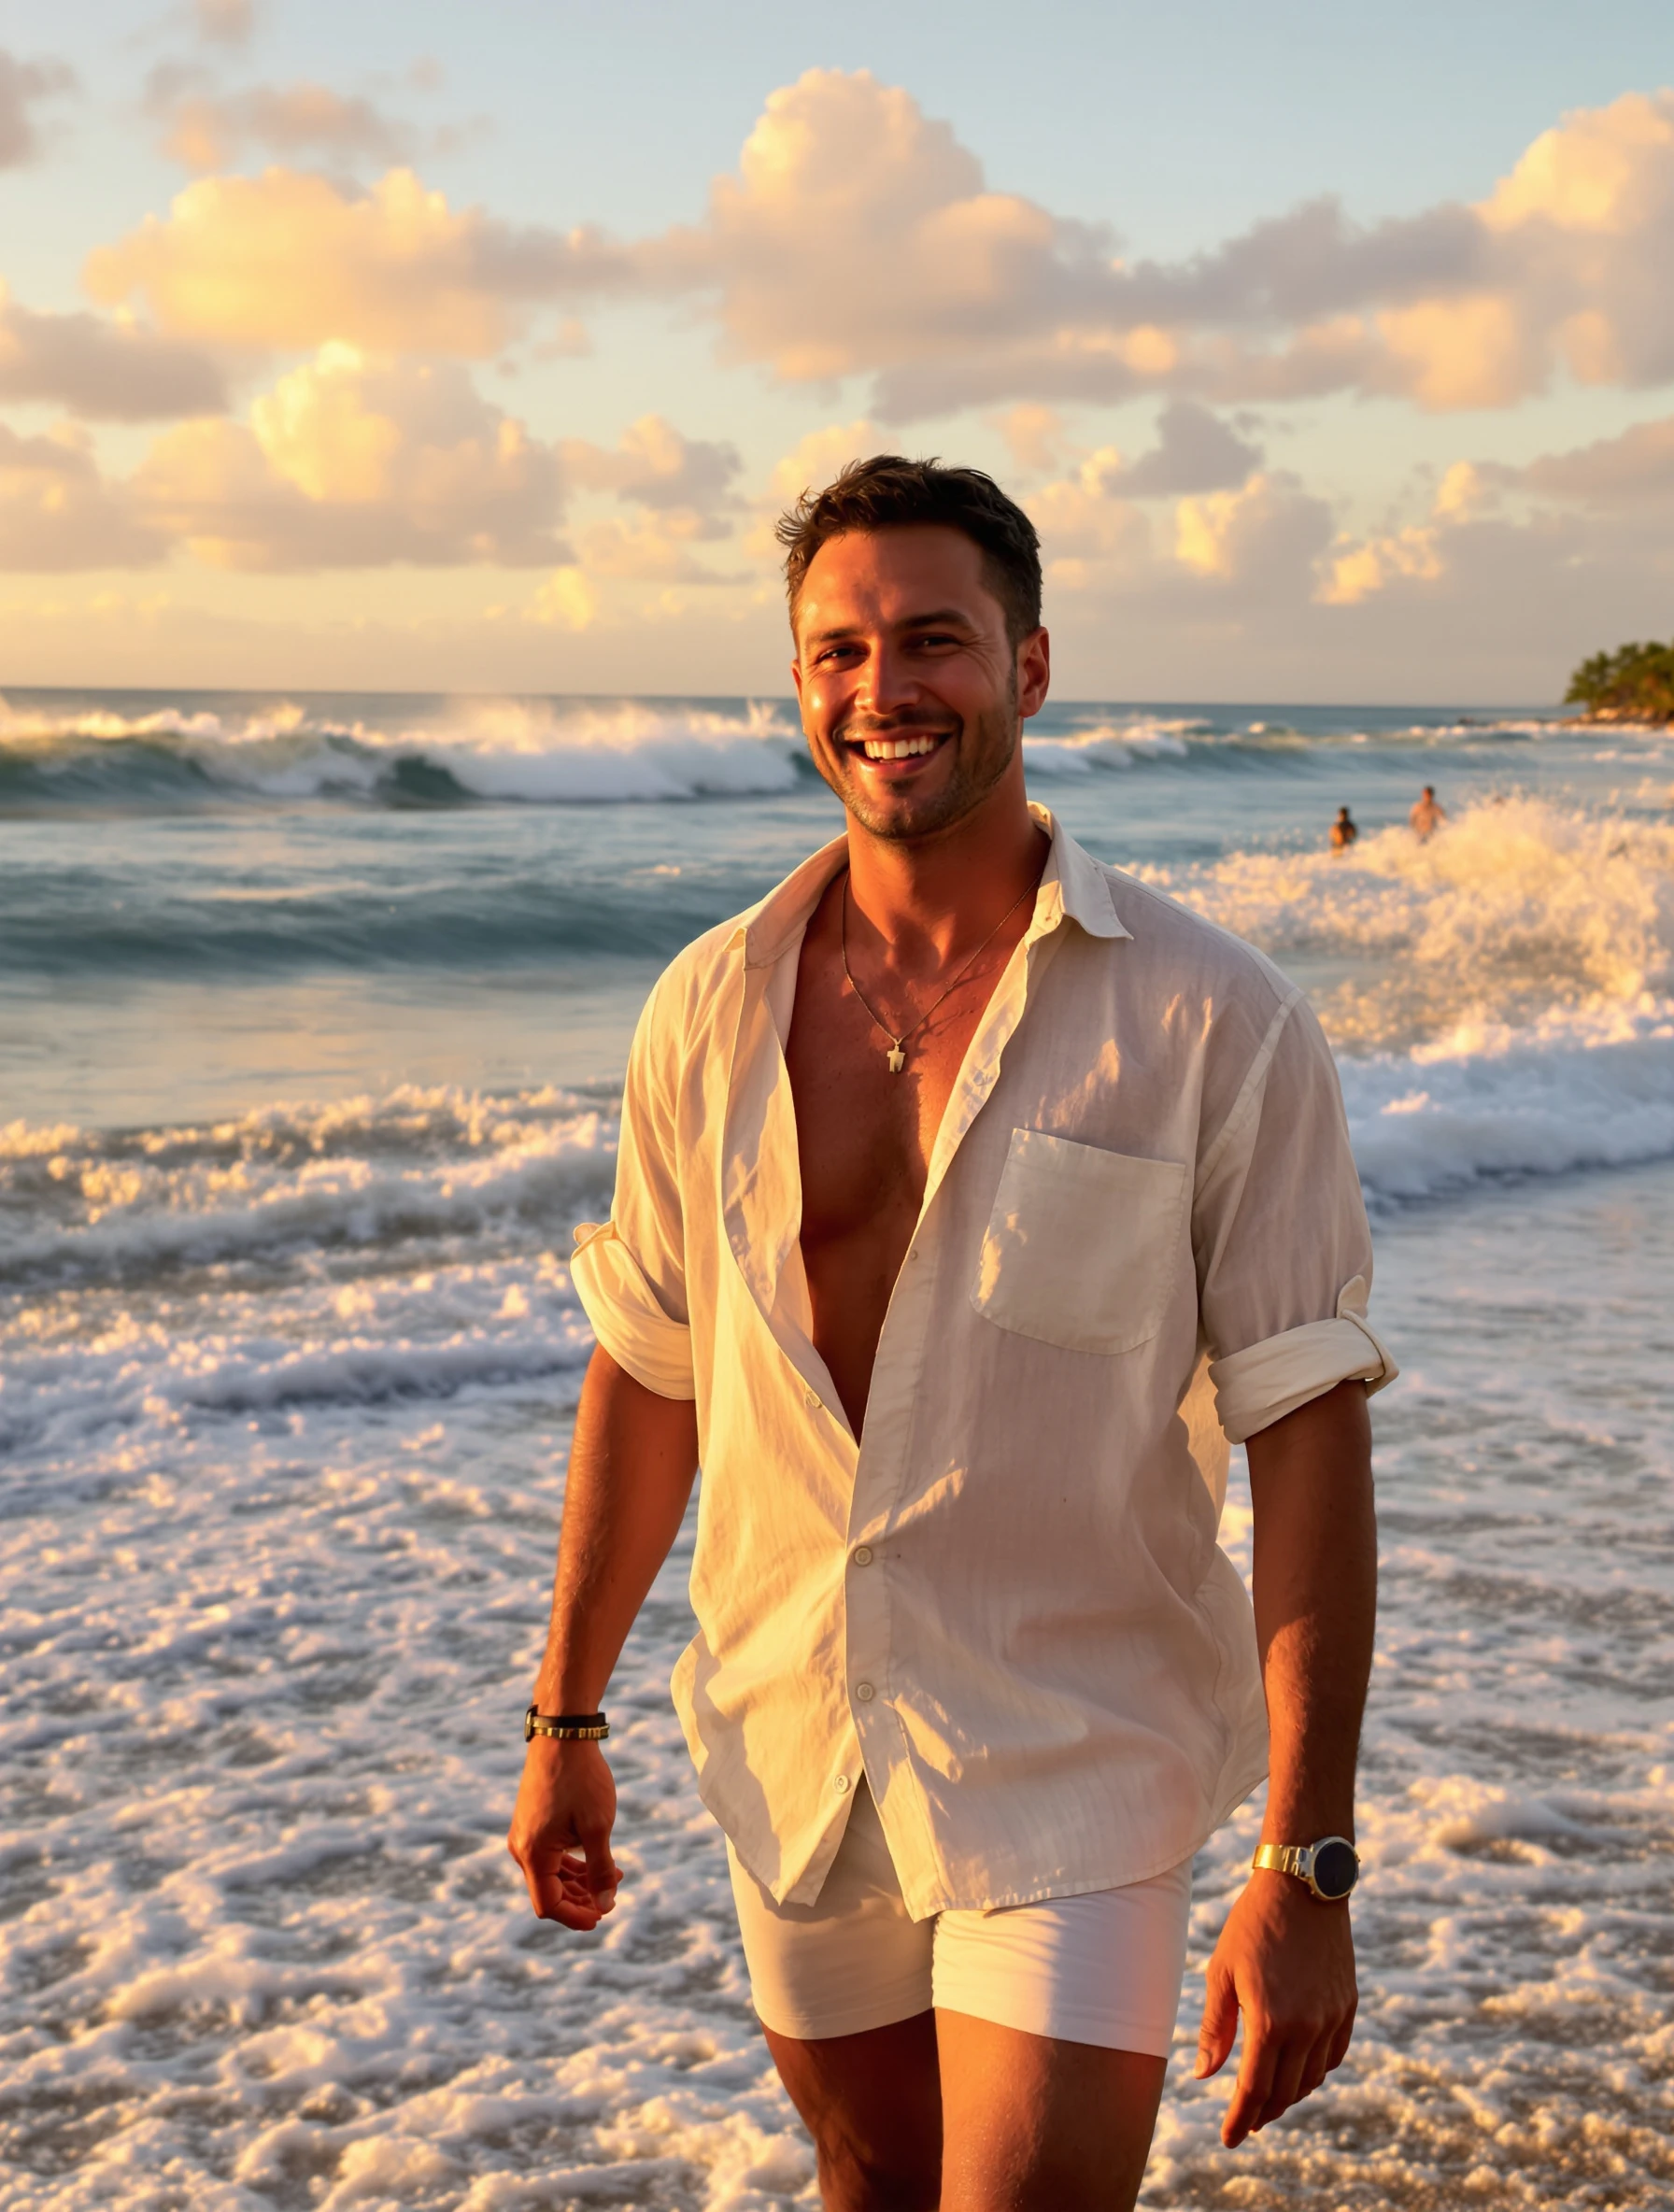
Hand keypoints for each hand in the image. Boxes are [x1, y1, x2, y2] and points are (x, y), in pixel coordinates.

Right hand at [506, 1738, 621, 1929]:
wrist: (562, 1734)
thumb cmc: (582, 1778)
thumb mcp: (598, 1826)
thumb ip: (601, 1869)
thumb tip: (605, 1905)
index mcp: (532, 1853)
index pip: (549, 1904)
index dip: (575, 1917)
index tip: (602, 1918)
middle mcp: (522, 1847)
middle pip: (549, 1891)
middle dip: (581, 1900)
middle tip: (612, 1900)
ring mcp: (525, 1833)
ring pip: (551, 1873)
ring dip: (580, 1881)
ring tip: (615, 1878)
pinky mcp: (533, 1822)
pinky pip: (550, 1854)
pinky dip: (574, 1863)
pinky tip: (601, 1860)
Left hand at [1195, 1870, 1357, 2144]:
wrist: (1303, 1885)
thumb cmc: (1253, 1925)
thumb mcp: (1222, 1971)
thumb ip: (1216, 2028)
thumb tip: (1205, 2075)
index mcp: (1271, 2022)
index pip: (1254, 2090)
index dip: (1239, 2119)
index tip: (1229, 2139)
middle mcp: (1307, 2028)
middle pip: (1285, 2092)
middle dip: (1263, 2112)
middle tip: (1245, 2120)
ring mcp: (1332, 2018)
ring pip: (1312, 2079)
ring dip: (1290, 2095)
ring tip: (1269, 2098)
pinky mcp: (1347, 2005)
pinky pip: (1334, 2056)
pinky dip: (1315, 2071)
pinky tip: (1299, 2070)